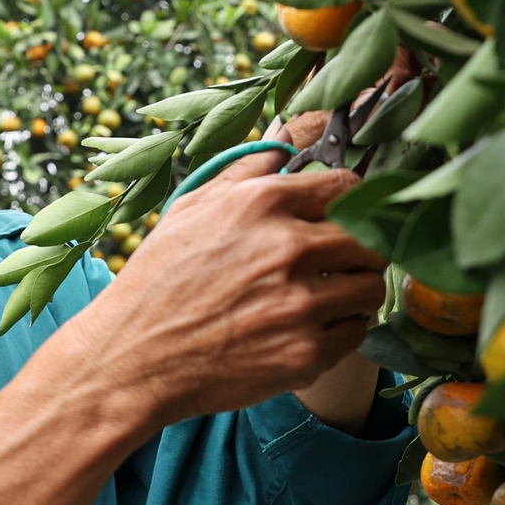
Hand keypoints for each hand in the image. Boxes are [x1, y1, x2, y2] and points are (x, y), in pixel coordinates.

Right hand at [64, 162, 387, 427]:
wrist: (133, 357)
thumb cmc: (158, 280)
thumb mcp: (191, 208)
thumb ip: (243, 172)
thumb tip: (280, 147)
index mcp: (263, 203)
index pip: (347, 186)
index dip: (352, 202)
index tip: (347, 218)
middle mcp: (287, 247)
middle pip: (371, 239)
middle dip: (362, 249)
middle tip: (344, 262)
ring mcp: (299, 303)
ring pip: (371, 288)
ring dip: (356, 292)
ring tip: (331, 298)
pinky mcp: (305, 352)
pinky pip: (356, 333)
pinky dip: (341, 331)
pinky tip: (311, 329)